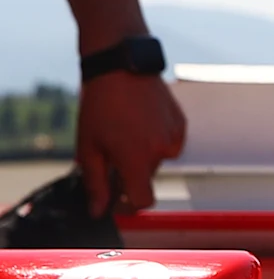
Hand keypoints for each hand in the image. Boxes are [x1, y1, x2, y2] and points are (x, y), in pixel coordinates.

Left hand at [74, 69, 184, 217]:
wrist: (121, 68)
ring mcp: (174, 136)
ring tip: (123, 133)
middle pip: (147, 179)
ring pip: (157, 160)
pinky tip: (138, 123)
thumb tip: (98, 210)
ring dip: (142, 156)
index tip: (116, 202)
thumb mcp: (88, 148)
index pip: (143, 201)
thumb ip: (95, 183)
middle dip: (129, 174)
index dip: (128, 207)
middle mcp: (161, 151)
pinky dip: (154, 140)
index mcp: (137, 160)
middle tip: (109, 157)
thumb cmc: (100, 107)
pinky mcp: (180, 123)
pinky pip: (168, 143)